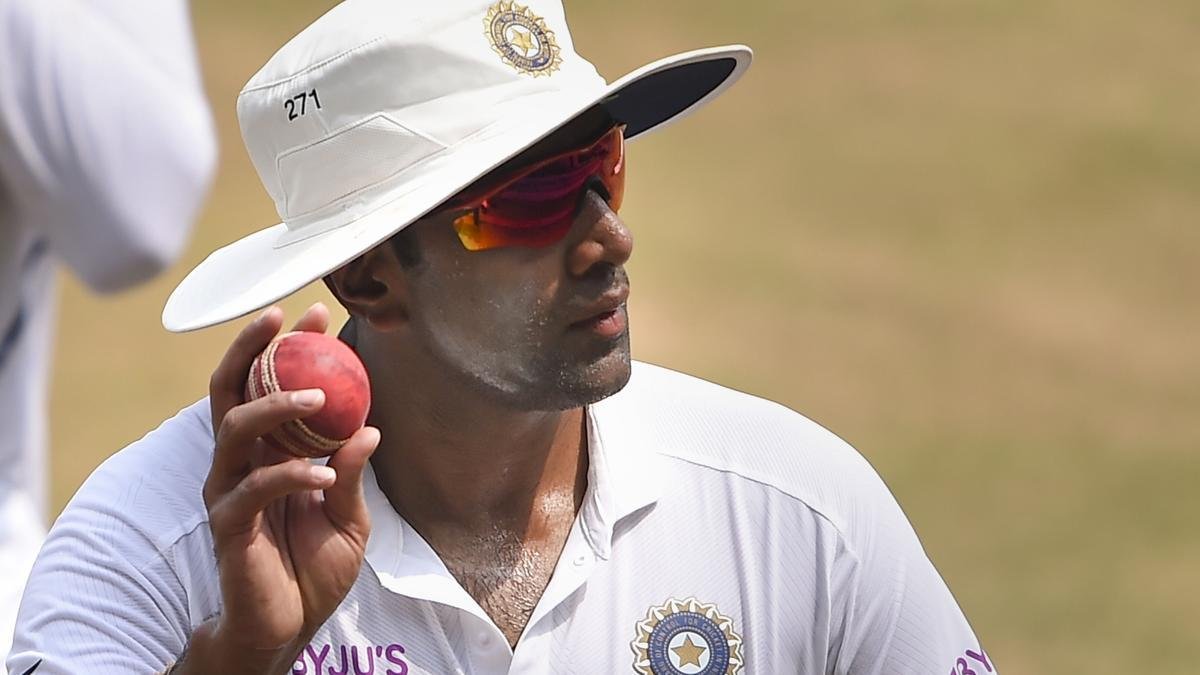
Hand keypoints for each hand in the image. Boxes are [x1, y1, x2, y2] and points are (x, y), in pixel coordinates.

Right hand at [190, 304, 378, 672]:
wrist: (290, 627)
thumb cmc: (313, 570)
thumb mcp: (348, 517)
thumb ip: (352, 474)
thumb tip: (368, 429)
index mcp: (267, 453)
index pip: (265, 387)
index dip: (284, 349)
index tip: (316, 314)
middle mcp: (240, 463)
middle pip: (230, 390)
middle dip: (253, 349)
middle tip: (287, 323)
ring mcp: (229, 491)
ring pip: (234, 429)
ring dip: (276, 405)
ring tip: (319, 396)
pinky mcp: (229, 525)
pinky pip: (254, 487)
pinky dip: (290, 473)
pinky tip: (325, 474)